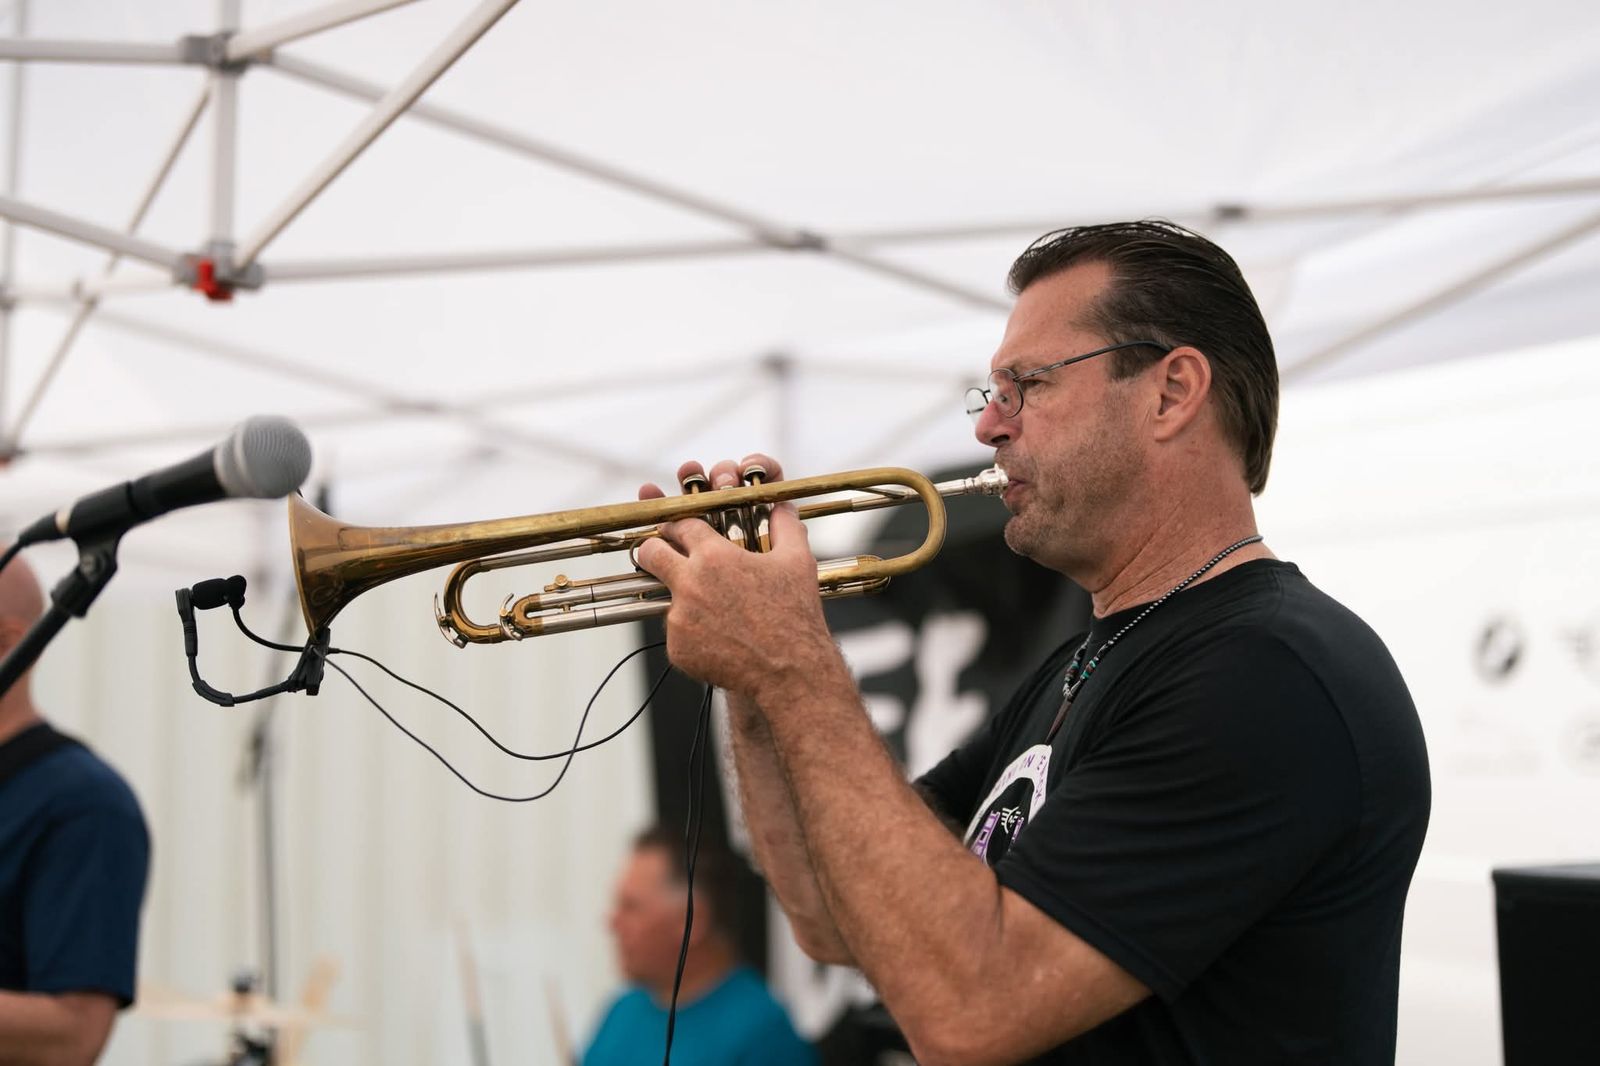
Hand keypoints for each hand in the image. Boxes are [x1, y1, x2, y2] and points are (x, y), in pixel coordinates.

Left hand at [635, 455, 835, 697]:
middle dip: (652, 549)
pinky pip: (678, 635)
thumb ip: (785, 526)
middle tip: (661, 554)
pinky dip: (694, 635)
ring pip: (666, 598)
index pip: (679, 525)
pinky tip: (722, 640)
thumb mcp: (797, 561)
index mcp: (714, 556)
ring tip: (716, 613)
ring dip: (684, 600)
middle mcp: (689, 583)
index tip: (677, 528)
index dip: (677, 523)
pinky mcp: (677, 649)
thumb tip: (783, 506)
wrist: (789, 670)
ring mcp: (679, 618)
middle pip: (650, 553)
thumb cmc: (795, 615)